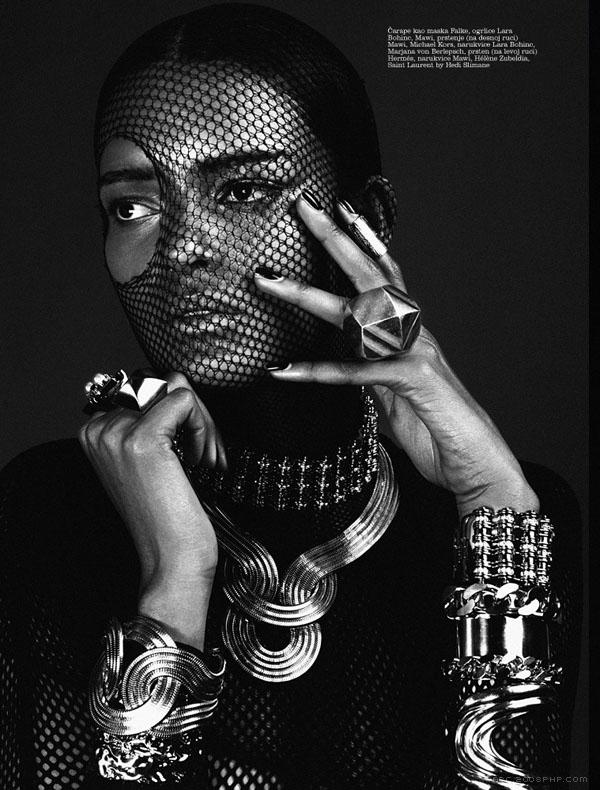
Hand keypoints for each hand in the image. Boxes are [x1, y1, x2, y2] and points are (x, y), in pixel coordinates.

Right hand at [79, 372, 225, 647]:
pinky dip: (204, 426)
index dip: (180, 417)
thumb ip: (153, 424)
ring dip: (203, 423)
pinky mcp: (143, 439)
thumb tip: (176, 388)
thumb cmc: (167, 518)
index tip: (191, 451)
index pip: (148, 389)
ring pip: (179, 390)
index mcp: (96, 433)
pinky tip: (203, 460)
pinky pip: (185, 400)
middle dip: (196, 419)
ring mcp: (118, 433)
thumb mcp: (151, 463)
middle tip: (204, 456)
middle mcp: (99, 430)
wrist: (171, 560)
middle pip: (164, 385)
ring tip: (205, 459)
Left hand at [255, 193, 538, 517]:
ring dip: (308, 296)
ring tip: (269, 282)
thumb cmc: (434, 425)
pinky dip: (320, 371)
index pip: (384, 273)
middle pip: (370, 273)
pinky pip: (358, 372)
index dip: (362, 240)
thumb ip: (369, 368)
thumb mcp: (392, 391)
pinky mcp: (411, 380)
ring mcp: (414, 351)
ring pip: (357, 313)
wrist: (472, 461)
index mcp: (409, 329)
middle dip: (336, 238)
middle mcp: (413, 331)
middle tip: (304, 207)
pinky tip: (286, 370)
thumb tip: (346, 359)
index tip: (337, 210)